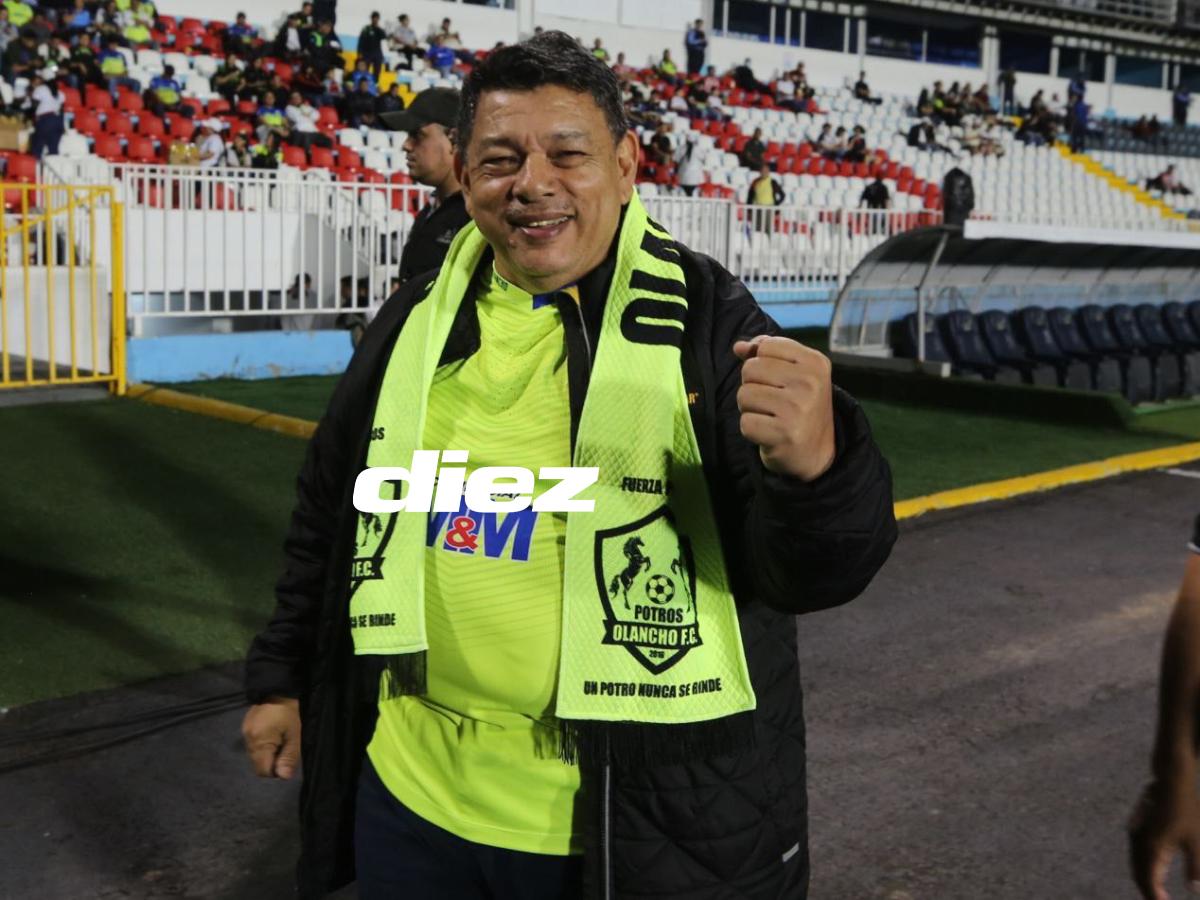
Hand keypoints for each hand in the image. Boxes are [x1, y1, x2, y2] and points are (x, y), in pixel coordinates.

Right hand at [242, 696, 301, 779]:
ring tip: (280, 739)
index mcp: (259, 742)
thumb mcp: (295, 735)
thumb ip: (289, 757)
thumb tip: (283, 777)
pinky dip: (263, 745)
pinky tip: (273, 734)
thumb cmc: (291, 712)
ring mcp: (244, 732)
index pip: (262, 770)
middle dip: (271, 762)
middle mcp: (247, 739)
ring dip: (267, 753)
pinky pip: (253, 744)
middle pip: (257, 764)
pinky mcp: (245, 727)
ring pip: (255, 755)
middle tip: (285, 747)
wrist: (280, 688)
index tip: (286, 760)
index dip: (275, 770)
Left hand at [732, 335, 835, 481]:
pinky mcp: (784, 433)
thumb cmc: (799, 406)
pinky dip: (751, 430)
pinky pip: (745, 423)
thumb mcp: (792, 373)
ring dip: (750, 409)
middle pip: (750, 369)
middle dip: (753, 386)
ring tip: (770, 417)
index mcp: (815, 362)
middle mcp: (810, 383)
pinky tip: (768, 433)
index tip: (779, 381)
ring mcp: (798, 408)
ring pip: (744, 395)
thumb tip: (739, 346)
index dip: (762, 363)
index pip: (766, 346)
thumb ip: (765, 353)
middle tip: (772, 402)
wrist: (816, 452)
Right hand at [1129, 780, 1199, 898]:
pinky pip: (1137, 852)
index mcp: (1153, 848)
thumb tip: (1194, 889)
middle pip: (1138, 873)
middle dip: (1148, 890)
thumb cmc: (1187, 810)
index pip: (1148, 880)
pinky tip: (1154, 868)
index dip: (1154, 896)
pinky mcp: (1138, 828)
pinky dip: (1143, 865)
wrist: (1171, 782)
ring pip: (1136, 863)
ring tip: (1157, 890)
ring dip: (1144, 878)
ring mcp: (1137, 834)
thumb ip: (1195, 867)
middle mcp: (1140, 843)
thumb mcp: (1196, 841)